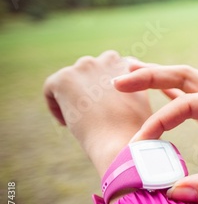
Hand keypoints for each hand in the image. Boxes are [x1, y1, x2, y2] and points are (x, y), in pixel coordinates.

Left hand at [43, 51, 151, 176]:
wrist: (121, 144)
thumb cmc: (134, 134)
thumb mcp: (140, 106)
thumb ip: (129, 92)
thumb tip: (110, 97)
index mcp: (130, 65)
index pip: (114, 67)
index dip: (108, 88)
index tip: (106, 108)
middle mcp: (109, 59)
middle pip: (90, 71)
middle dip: (89, 89)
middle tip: (91, 115)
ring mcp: (86, 66)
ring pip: (71, 80)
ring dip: (73, 97)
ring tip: (80, 121)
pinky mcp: (65, 78)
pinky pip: (51, 89)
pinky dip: (56, 106)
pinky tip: (68, 124)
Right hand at [113, 62, 197, 203]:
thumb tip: (174, 191)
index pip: (189, 103)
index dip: (161, 121)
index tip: (140, 144)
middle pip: (184, 75)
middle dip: (150, 76)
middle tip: (118, 82)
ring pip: (184, 80)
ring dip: (156, 76)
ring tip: (127, 71)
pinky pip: (187, 95)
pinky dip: (166, 90)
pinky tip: (151, 87)